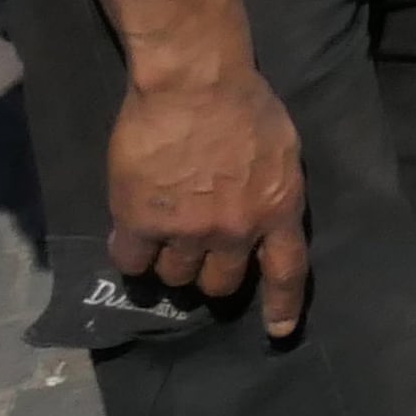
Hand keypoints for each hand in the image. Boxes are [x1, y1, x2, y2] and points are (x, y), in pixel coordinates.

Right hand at [105, 63, 310, 337]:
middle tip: (198, 255)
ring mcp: (189, 230)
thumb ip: (271, 187)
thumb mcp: (281, 149)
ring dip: (170, 263)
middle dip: (210, 274)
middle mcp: (236, 230)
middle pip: (221, 283)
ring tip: (162, 238)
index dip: (282, 306)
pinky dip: (130, 254)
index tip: (277, 332)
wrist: (194, 83)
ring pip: (175, 276)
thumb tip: (263, 208)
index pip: (286, 272)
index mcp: (278, 209)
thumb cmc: (244, 102)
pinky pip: (132, 260)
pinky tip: (130, 237)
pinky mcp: (143, 221)